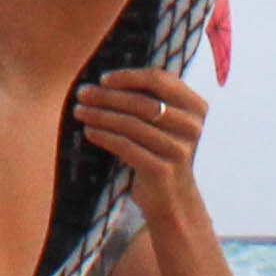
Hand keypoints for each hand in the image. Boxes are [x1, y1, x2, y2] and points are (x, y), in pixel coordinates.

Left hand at [72, 66, 210, 211]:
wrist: (174, 199)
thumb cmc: (162, 151)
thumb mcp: (164, 122)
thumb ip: (149, 98)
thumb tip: (104, 80)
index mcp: (196, 107)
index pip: (160, 79)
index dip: (128, 76)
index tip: (103, 79)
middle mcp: (192, 126)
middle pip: (142, 101)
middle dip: (107, 96)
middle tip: (82, 94)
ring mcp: (179, 150)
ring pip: (131, 124)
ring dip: (100, 115)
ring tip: (80, 111)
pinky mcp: (163, 170)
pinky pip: (126, 147)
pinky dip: (104, 136)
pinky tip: (89, 131)